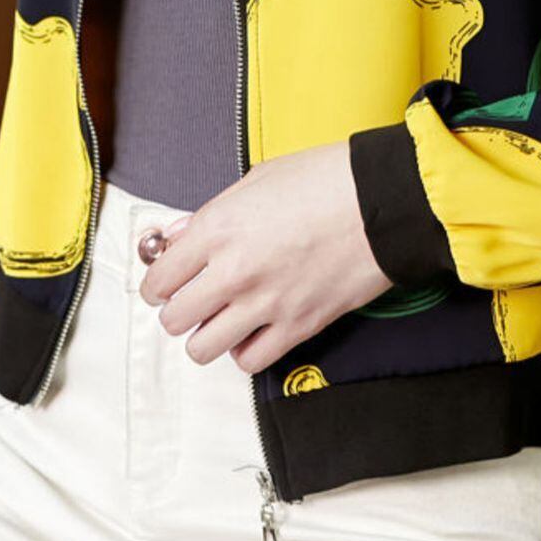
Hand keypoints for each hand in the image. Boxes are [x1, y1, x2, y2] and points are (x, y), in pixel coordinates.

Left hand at [136, 140, 394, 373]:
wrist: (381, 203)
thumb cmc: (325, 180)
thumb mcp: (258, 179)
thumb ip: (211, 213)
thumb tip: (177, 237)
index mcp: (218, 228)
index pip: (160, 277)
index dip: (158, 283)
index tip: (167, 283)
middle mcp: (233, 271)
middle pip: (173, 319)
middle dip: (178, 311)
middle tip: (194, 300)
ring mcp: (264, 304)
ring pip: (202, 349)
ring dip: (206, 336)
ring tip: (221, 319)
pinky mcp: (297, 326)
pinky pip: (249, 360)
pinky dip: (245, 351)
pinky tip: (254, 330)